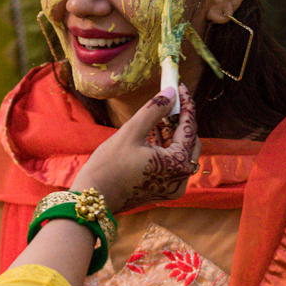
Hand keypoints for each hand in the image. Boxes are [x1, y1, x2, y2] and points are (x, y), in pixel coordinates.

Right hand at [71, 84, 198, 215]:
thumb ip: (155, 110)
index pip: (189, 128)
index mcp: (177, 164)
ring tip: (158, 117)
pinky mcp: (163, 191)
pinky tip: (153, 135)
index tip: (180, 88)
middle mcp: (181, 179)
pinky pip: (172, 165)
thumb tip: (171, 92)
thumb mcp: (132, 132)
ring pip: (181, 153)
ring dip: (172, 135)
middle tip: (170, 102)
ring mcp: (173, 188)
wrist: (95, 197)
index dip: (186, 105)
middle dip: (181, 121)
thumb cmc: (110, 166)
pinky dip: (165, 149)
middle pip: (190, 142)